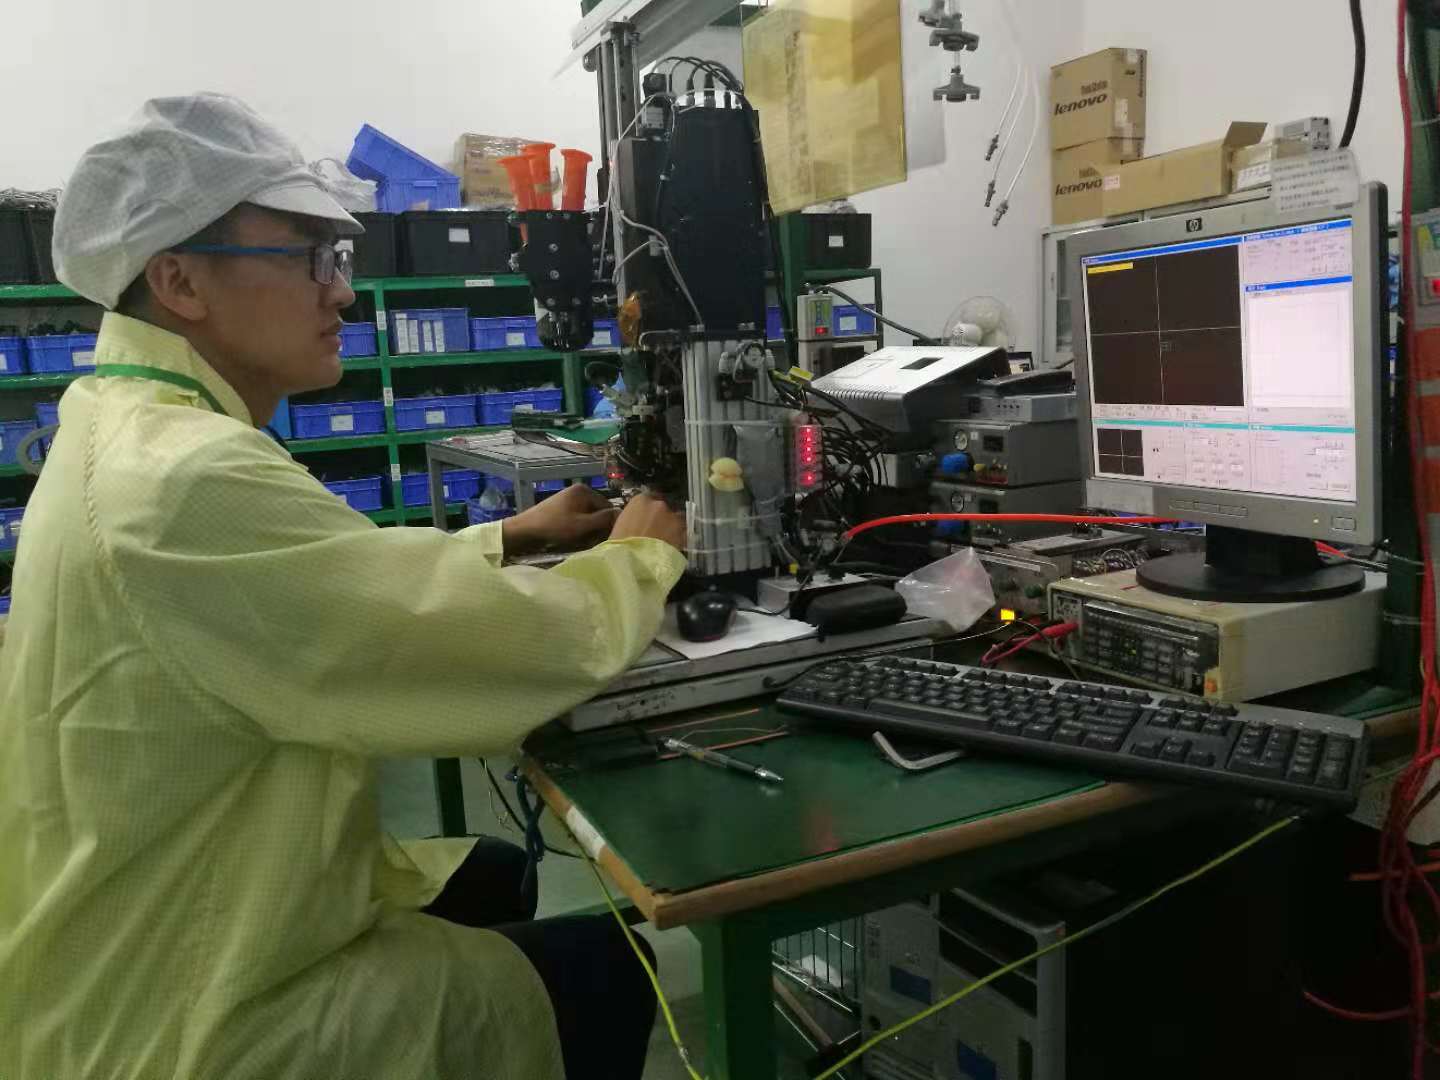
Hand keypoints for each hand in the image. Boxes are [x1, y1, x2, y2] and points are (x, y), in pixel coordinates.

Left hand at [500, 484, 618, 556]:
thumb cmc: (555, 527)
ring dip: (587, 530)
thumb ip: (604, 519)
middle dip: (596, 527)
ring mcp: (568, 499)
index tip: (604, 538)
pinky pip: (577, 519)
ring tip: (580, 541)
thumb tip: (622, 514)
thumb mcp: (582, 525)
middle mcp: (578, 491)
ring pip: (588, 517)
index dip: (608, 524)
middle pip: (597, 512)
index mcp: (584, 490)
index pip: (608, 507)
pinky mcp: (561, 508)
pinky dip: (578, 529)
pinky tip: (572, 538)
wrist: (524, 530)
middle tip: (590, 542)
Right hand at [610, 493, 686, 551]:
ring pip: (675, 519)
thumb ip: (632, 518)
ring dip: (671, 527)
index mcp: (640, 500)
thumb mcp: (620, 526)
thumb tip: (637, 522)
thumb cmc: (620, 545)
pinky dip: (680, 538)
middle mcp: (658, 504)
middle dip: (660, 518)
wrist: (633, 561)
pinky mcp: (683, 532)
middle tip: (655, 532)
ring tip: (665, 541)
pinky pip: (683, 533)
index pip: (647, 499)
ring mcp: (672, 517)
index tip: (646, 520)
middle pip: (662, 508)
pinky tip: (672, 548)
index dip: (647, 511)